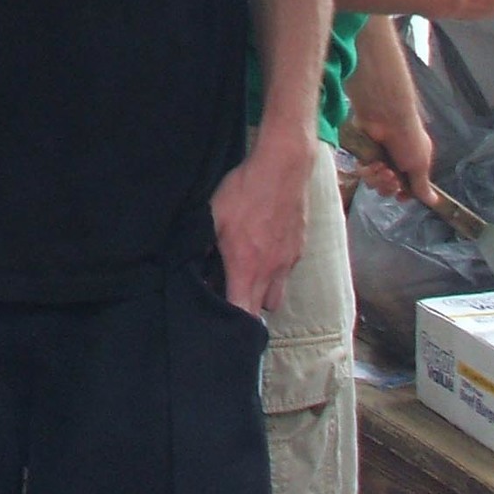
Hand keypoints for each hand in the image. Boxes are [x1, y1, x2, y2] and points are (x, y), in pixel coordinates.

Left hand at [210, 133, 312, 313]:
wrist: (282, 169)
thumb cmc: (243, 192)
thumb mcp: (212, 216)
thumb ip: (203, 245)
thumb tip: (193, 266)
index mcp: (246, 267)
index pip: (243, 313)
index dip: (233, 324)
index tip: (221, 322)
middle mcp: (271, 271)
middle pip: (261, 310)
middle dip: (247, 310)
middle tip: (232, 298)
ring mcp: (288, 262)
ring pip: (277, 294)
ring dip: (262, 293)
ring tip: (248, 276)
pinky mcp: (299, 250)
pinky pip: (286, 273)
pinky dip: (275, 273)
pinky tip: (263, 254)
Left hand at [350, 113, 435, 205]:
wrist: (386, 117)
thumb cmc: (408, 139)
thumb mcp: (420, 165)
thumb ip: (422, 185)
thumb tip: (434, 201)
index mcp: (411, 164)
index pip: (406, 188)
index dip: (403, 194)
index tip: (400, 197)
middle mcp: (394, 162)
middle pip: (388, 188)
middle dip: (390, 187)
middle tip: (392, 177)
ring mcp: (377, 158)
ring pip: (374, 183)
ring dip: (379, 179)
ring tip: (384, 169)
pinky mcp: (362, 153)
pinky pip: (363, 172)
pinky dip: (368, 171)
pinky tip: (374, 163)